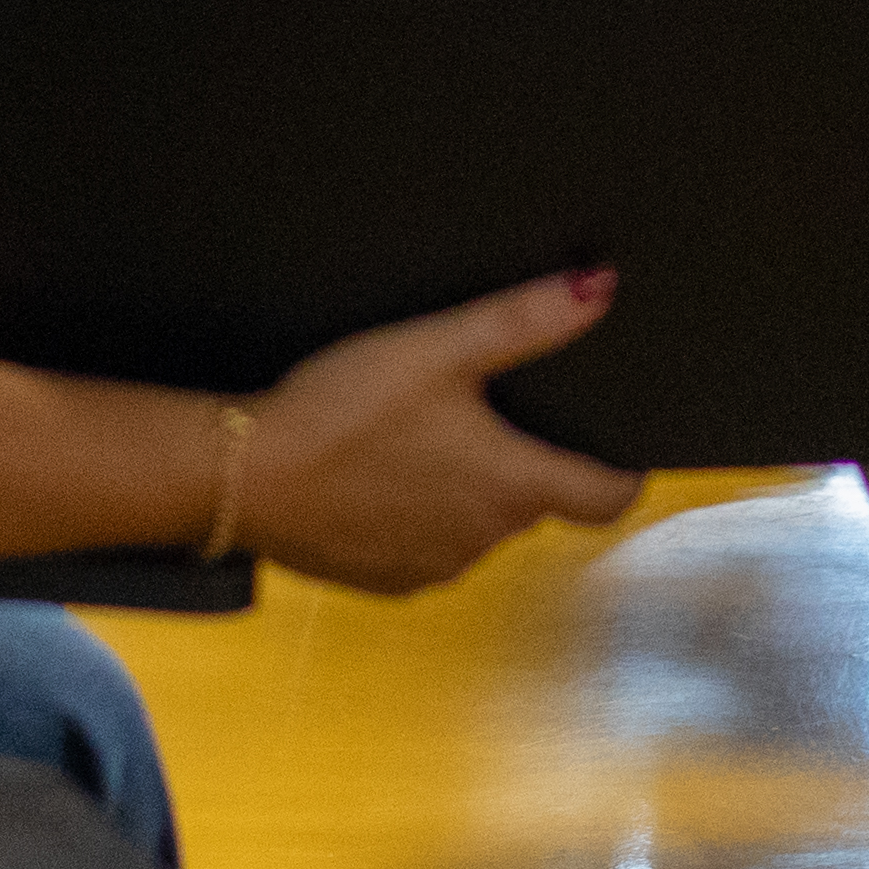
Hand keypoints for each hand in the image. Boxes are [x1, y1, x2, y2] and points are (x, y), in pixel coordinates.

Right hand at [236, 269, 645, 590]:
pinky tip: (383, 478)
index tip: (624, 452)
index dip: (623, 474)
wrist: (244, 475)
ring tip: (428, 439)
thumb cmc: (343, 409)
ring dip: (469, 492)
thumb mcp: (438, 348)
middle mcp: (485, 540)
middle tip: (496, 412)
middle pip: (537, 504)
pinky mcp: (386, 581)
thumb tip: (602, 287)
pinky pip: (428, 548)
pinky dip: (421, 517)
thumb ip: (525, 319)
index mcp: (513, 487)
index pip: (607, 499)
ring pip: (480, 526)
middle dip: (526, 463)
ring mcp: (435, 568)